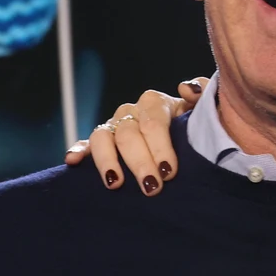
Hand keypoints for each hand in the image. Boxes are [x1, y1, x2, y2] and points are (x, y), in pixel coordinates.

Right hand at [63, 77, 202, 194]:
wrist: (189, 139)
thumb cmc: (196, 128)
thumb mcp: (203, 112)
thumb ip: (203, 95)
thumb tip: (185, 88)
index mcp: (156, 104)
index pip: (154, 122)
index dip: (160, 146)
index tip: (168, 171)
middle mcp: (131, 112)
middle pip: (129, 134)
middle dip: (139, 162)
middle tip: (151, 187)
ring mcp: (114, 126)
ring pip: (102, 137)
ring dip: (107, 160)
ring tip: (115, 183)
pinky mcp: (100, 142)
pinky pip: (86, 143)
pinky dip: (78, 150)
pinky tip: (72, 161)